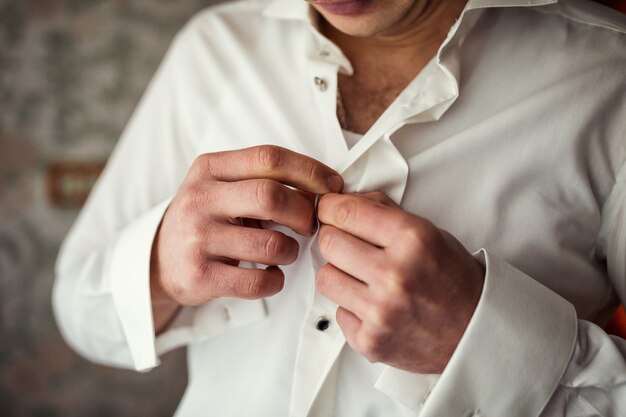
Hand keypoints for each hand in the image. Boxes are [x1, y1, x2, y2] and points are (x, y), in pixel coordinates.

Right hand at [151, 145, 342, 330]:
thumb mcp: (222, 185)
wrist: (157, 259)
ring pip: (271, 243)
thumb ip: (262, 179)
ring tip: (285, 251)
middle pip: (270, 196)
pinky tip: (271, 274)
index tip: (332, 186)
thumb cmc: (205, 219)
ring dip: (291, 251)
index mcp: (209, 168)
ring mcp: (196, 238)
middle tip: (310, 225)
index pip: (268, 157)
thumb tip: (324, 187)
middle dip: (304, 213)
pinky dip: (276, 280)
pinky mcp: (199, 275)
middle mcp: (200, 199)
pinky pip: (257, 280)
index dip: (309, 170)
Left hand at [316, 192, 483, 373]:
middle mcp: (394, 274)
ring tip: (363, 278)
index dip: (331, 208)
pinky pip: (337, 312)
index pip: (346, 212)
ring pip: (325, 277)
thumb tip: (341, 201)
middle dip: (335, 239)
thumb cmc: (453, 279)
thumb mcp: (428, 232)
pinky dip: (351, 308)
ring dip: (340, 274)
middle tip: (349, 245)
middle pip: (329, 242)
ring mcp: (381, 310)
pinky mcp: (370, 340)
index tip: (330, 210)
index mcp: (412, 239)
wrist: (476, 331)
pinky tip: (374, 305)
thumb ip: (383, 212)